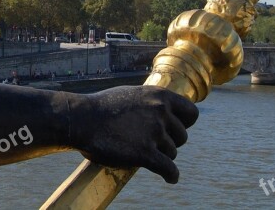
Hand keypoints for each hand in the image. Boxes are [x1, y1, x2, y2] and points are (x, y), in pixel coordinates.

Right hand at [75, 86, 198, 182]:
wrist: (82, 119)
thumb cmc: (101, 107)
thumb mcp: (130, 94)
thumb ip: (149, 102)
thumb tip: (161, 108)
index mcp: (159, 96)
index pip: (192, 113)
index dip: (184, 123)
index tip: (175, 129)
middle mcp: (160, 112)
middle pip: (182, 136)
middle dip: (170, 142)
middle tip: (154, 144)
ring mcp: (153, 133)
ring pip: (173, 153)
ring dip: (162, 156)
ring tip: (146, 154)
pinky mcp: (145, 153)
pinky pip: (169, 169)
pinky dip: (171, 175)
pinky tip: (170, 178)